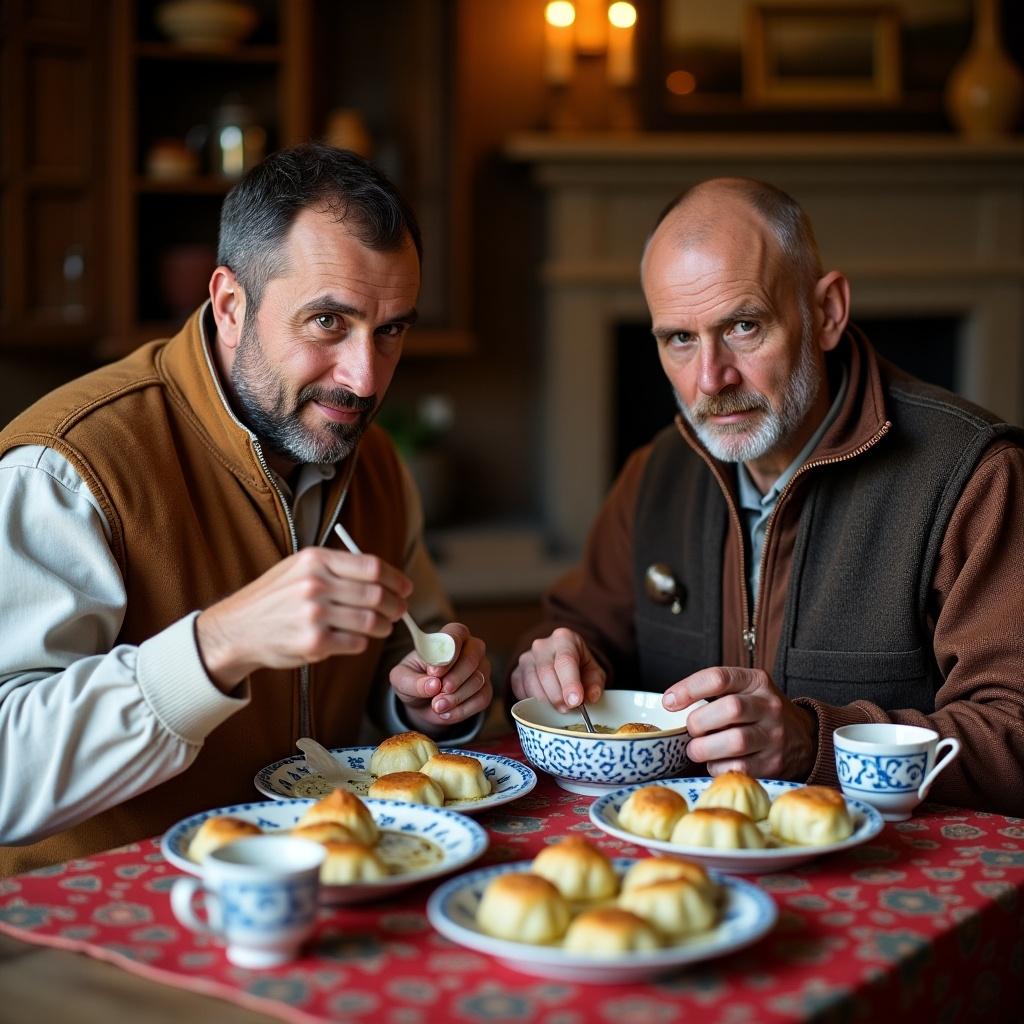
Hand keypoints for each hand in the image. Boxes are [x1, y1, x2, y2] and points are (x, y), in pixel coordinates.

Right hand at [196, 547, 411, 690]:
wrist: (237, 629)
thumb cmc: (274, 597)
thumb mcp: (298, 567)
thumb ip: (337, 567)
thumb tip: (383, 574)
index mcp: (315, 560)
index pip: (372, 566)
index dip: (396, 579)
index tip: (405, 588)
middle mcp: (315, 584)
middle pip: (377, 595)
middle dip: (396, 606)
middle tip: (399, 612)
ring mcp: (314, 614)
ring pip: (371, 621)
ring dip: (383, 626)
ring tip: (382, 627)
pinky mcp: (313, 643)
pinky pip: (356, 643)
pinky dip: (362, 643)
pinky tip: (356, 640)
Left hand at [389, 623, 491, 731]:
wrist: (423, 702)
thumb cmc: (413, 680)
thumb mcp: (401, 679)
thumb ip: (412, 680)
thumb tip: (433, 685)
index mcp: (449, 636)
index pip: (455, 635)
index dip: (447, 655)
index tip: (433, 673)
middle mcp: (471, 648)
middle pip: (472, 658)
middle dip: (454, 678)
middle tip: (437, 694)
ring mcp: (482, 668)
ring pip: (478, 680)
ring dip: (456, 697)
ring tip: (436, 706)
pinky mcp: (485, 689)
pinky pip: (482, 699)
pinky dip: (462, 710)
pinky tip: (446, 713)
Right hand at [509, 627, 605, 711]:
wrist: (562, 662)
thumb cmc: (580, 667)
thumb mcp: (594, 673)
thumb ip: (595, 684)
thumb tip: (590, 697)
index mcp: (564, 639)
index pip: (565, 660)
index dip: (569, 683)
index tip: (575, 702)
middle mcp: (542, 645)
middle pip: (546, 672)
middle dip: (557, 696)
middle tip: (568, 709)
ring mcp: (526, 658)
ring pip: (531, 683)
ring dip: (545, 701)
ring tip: (559, 708)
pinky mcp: (516, 673)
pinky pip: (520, 690)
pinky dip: (532, 702)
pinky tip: (545, 703)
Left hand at [663, 666, 815, 778]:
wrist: (804, 739)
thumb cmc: (758, 713)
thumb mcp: (744, 690)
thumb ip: (713, 693)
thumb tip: (670, 703)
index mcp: (757, 681)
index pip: (719, 677)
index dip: (689, 689)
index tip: (669, 701)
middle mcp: (769, 706)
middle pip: (730, 709)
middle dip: (699, 722)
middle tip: (691, 730)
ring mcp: (775, 736)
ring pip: (736, 741)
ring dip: (705, 748)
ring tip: (697, 749)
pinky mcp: (774, 764)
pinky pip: (739, 768)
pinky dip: (718, 767)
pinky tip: (715, 762)